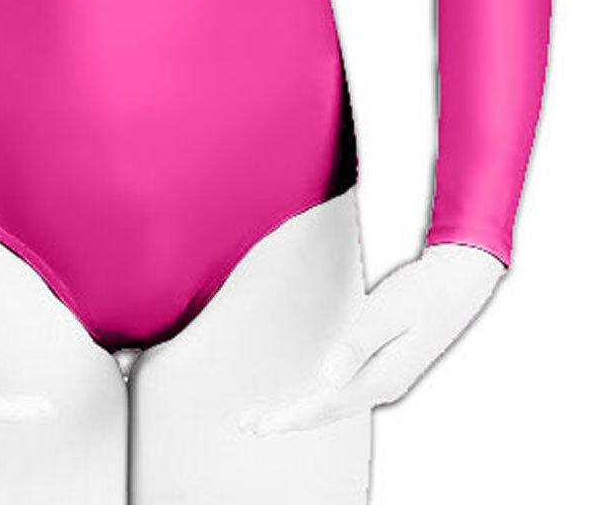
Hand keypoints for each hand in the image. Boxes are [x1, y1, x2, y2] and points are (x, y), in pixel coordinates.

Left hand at [238, 242, 504, 435]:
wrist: (460, 283)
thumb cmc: (423, 291)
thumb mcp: (387, 311)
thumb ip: (357, 344)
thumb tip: (328, 377)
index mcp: (383, 378)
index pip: (327, 404)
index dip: (292, 416)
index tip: (261, 425)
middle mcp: (384, 386)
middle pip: (328, 411)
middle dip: (288, 420)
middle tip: (248, 425)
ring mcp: (386, 379)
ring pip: (335, 404)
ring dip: (301, 411)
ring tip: (266, 416)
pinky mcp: (386, 369)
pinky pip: (345, 393)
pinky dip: (319, 399)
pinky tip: (307, 396)